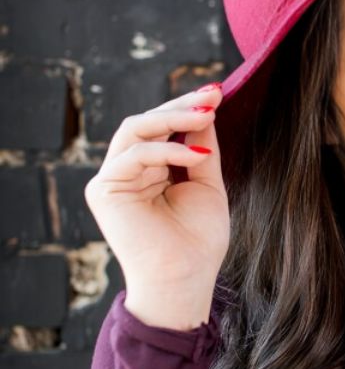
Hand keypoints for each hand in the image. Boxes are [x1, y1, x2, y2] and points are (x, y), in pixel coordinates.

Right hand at [84, 83, 229, 330]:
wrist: (185, 278)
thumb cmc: (198, 239)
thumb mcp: (206, 183)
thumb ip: (201, 147)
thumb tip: (206, 109)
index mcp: (149, 170)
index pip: (162, 128)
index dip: (187, 107)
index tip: (216, 91)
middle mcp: (126, 171)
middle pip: (146, 122)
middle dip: (181, 106)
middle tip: (212, 95)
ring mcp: (112, 179)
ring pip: (136, 130)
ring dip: (174, 118)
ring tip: (207, 115)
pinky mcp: (104, 190)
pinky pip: (134, 154)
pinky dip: (167, 150)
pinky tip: (196, 154)